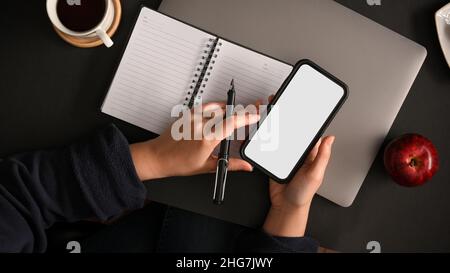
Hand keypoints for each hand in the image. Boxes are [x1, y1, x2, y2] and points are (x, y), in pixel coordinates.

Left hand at [130, 102, 259, 180]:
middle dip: (241, 114)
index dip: (247, 117)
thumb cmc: (179, 163)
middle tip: (249, 116)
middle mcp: (200, 125)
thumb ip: (231, 164)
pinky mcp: (188, 113)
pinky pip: (207, 105)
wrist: (159, 156)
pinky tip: (219, 113)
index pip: (232, 122)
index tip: (255, 115)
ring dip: (229, 111)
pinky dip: (216, 107)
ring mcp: (193, 117)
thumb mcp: (208, 167)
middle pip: (228, 113)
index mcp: (207, 139)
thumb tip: (246, 166)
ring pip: (219, 107)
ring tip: (234, 118)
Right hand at [263, 136, 334, 236]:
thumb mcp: (316, 174)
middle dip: (294, 133)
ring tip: (280, 140)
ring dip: (282, 140)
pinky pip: (274, 151)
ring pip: (285, 143)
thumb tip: (331, 138)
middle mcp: (301, 156)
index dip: (312, 129)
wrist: (286, 204)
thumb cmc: (303, 193)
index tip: (308, 123)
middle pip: (298, 138)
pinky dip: (272, 148)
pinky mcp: (277, 162)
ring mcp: (288, 159)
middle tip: (290, 132)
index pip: (314, 139)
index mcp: (313, 157)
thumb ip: (323, 156)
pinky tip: (272, 147)